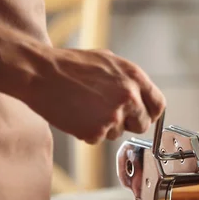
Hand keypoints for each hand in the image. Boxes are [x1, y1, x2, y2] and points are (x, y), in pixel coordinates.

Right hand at [29, 48, 164, 143]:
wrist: (39, 72)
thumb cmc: (70, 65)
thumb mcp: (109, 61)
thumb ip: (130, 80)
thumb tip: (142, 96)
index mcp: (135, 78)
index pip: (159, 105)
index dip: (150, 113)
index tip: (143, 116)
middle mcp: (129, 97)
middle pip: (143, 124)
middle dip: (129, 123)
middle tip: (110, 115)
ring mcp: (114, 116)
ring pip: (118, 133)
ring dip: (106, 126)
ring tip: (85, 107)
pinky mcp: (96, 131)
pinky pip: (99, 139)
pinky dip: (88, 131)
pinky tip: (76, 115)